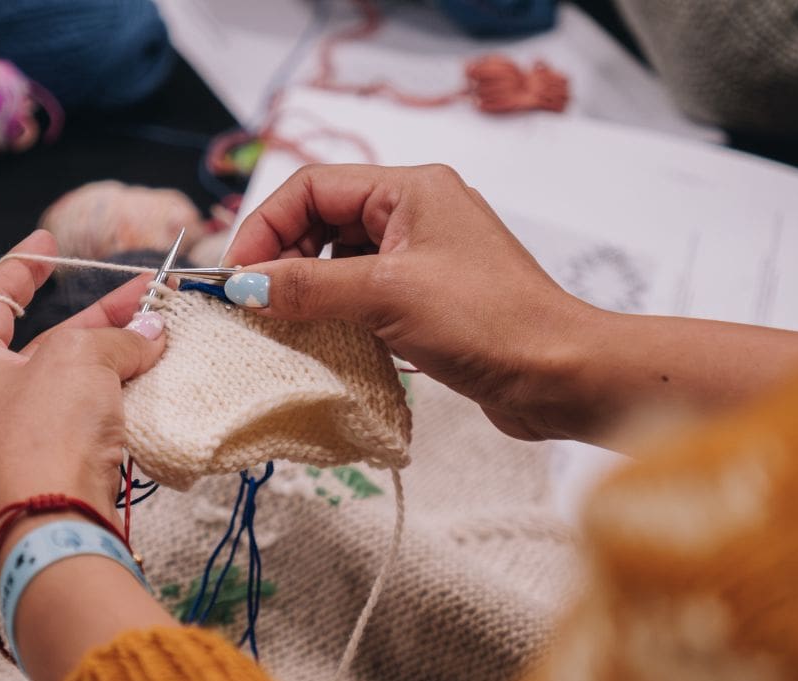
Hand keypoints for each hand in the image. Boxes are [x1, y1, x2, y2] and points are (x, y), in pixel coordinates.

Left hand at [0, 230, 165, 554]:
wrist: (52, 534)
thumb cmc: (46, 438)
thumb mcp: (81, 361)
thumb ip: (115, 337)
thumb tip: (149, 332)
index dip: (22, 267)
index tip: (49, 243)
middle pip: (37, 347)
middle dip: (94, 321)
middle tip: (141, 297)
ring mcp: (1, 449)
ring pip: (59, 389)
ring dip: (107, 363)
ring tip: (156, 341)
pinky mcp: (34, 481)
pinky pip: (70, 428)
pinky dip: (104, 405)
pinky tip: (145, 393)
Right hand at [224, 163, 593, 441]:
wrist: (560, 376)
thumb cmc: (488, 322)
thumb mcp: (387, 296)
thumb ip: (309, 286)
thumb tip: (244, 286)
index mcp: (411, 189)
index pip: (313, 186)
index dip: (267, 225)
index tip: (237, 274)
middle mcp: (416, 213)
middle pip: (322, 219)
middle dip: (282, 256)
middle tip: (254, 302)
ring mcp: (423, 256)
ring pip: (339, 258)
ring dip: (306, 287)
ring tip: (282, 323)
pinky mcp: (427, 298)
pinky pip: (362, 292)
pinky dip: (334, 311)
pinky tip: (319, 339)